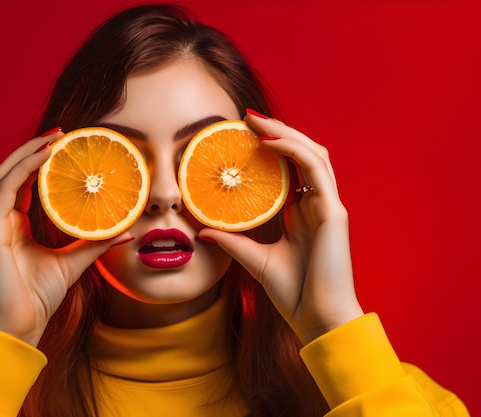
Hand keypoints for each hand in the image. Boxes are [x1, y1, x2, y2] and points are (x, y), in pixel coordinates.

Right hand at [0, 130, 131, 345]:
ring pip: (2, 176)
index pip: (22, 184)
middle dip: (32, 150)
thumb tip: (127, 231)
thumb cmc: (39, 297)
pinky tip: (42, 158)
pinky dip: (21, 170)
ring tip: (52, 139)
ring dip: (25, 154)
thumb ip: (95, 244)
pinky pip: (2, 191)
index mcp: (12, 225)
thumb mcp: (73, 263)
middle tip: (61, 133)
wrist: (21, 326)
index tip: (63, 146)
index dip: (38, 162)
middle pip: (10, 173)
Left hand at [198, 113, 363, 344]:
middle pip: (303, 154)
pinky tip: (270, 140)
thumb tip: (201, 230)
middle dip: (278, 131)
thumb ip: (233, 242)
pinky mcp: (334, 213)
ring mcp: (329, 206)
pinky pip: (315, 169)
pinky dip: (294, 150)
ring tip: (255, 121)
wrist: (317, 320)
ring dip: (285, 133)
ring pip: (313, 154)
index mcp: (305, 214)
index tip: (242, 134)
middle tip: (246, 118)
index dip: (272, 148)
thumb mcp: (254, 261)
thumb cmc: (294, 294)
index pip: (291, 169)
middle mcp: (319, 205)